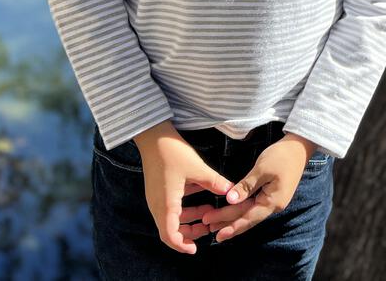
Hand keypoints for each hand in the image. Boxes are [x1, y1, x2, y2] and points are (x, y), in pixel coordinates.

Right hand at [133, 120, 235, 254]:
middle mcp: (158, 204)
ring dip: (190, 219)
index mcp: (165, 204)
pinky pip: (173, 206)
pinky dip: (186, 207)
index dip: (181, 246)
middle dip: (190, 233)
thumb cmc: (173, 152)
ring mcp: (157, 197)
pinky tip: (202, 197)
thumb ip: (214, 182)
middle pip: (171, 230)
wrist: (154, 136)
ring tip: (210, 212)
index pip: (169, 235)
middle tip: (208, 230)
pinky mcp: (160, 189)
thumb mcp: (197, 168)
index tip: (195, 249)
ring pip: (173, 218)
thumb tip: (231, 192)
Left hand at [200, 134, 314, 243]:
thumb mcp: (262, 169)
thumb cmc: (282, 156)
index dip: (231, 225)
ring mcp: (274, 200)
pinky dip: (241, 210)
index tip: (216, 234)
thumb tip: (229, 201)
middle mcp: (274, 205)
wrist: (300, 146)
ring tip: (215, 225)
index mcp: (273, 202)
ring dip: (232, 218)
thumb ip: (246, 186)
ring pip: (250, 213)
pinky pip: (254, 206)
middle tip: (207, 224)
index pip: (248, 217)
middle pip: (247, 217)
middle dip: (227, 222)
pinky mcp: (272, 194)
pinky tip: (232, 212)